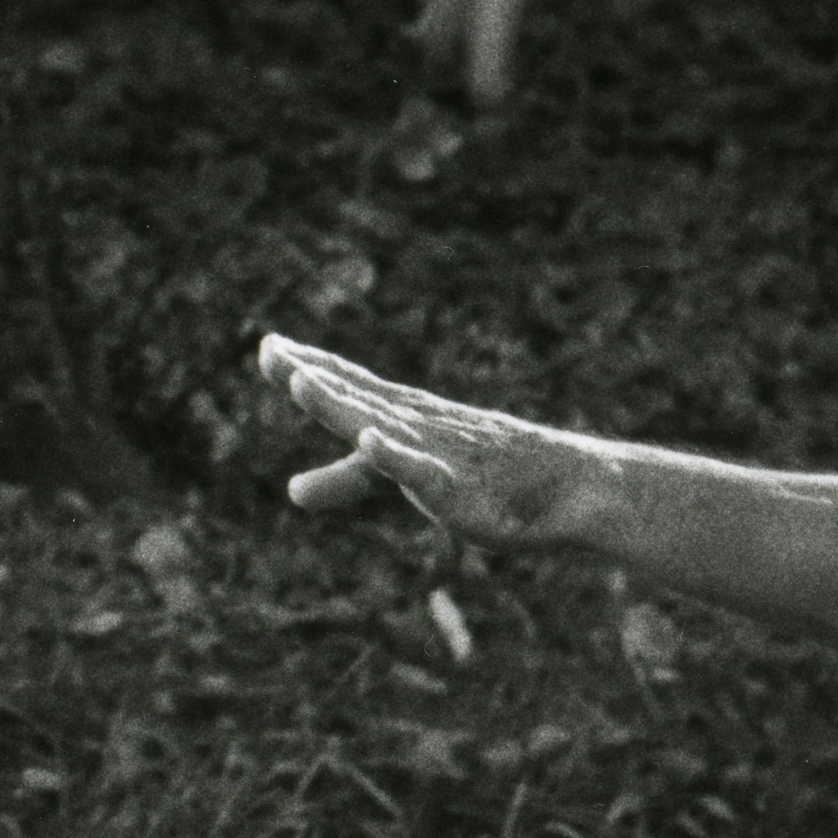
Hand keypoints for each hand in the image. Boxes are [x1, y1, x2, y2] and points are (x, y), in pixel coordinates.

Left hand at [257, 333, 597, 548]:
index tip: (270, 345)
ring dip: (340, 405)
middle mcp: (417, 425)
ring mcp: (438, 453)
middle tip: (269, 350)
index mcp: (404, 417)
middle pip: (355, 398)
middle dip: (311, 376)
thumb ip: (348, 481)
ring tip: (301, 383)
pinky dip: (394, 456)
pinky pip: (421, 471)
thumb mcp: (405, 476)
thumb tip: (290, 492)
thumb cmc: (489, 477)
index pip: (350, 385)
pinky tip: (370, 440)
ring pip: (380, 426)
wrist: (567, 489)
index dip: (309, 367)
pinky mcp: (457, 488)